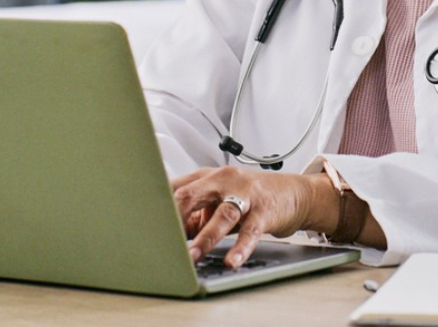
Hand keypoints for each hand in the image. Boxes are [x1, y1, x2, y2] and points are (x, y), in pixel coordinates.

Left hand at [171, 165, 332, 268]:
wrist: (293, 192)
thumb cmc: (251, 196)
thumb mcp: (218, 201)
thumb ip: (195, 215)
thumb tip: (171, 237)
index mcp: (207, 177)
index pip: (175, 188)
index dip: (158, 206)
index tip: (145, 225)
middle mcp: (223, 181)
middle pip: (191, 195)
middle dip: (174, 218)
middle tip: (160, 239)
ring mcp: (244, 194)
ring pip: (221, 214)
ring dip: (205, 238)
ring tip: (192, 256)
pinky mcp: (264, 211)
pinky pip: (250, 231)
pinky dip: (240, 247)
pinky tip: (232, 260)